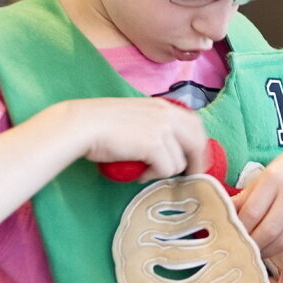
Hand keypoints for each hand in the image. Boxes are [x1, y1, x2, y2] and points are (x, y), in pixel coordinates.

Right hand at [72, 98, 208, 181]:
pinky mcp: (154, 145)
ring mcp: (162, 129)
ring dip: (164, 170)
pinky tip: (139, 173)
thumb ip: (155, 126)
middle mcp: (167, 114)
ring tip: (145, 170)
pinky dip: (153, 175)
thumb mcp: (136, 116)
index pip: (195, 124)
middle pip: (197, 142)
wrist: (84, 125)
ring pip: (180, 161)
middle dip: (197, 162)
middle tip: (190, 176)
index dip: (199, 145)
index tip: (195, 160)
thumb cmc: (102, 123)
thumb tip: (169, 147)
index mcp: (163, 106)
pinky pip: (166, 169)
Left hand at [233, 142, 282, 256]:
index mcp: (274, 178)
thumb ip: (245, 196)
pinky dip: (278, 248)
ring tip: (251, 252)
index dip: (238, 228)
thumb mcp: (265, 175)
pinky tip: (268, 247)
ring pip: (282, 241)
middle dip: (250, 244)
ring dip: (264, 251)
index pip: (251, 212)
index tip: (228, 235)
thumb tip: (220, 213)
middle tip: (237, 249)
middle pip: (267, 230)